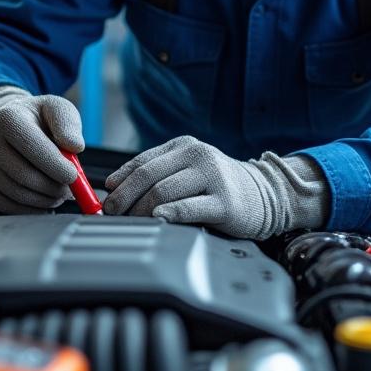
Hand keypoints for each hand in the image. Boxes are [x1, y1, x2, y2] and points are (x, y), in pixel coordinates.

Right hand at [0, 87, 84, 213]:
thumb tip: (75, 147)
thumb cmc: (38, 120)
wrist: (9, 128)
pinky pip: (10, 206)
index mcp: (7, 119)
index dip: (56, 166)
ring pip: (18, 194)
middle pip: (24, 176)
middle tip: (70, 188)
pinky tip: (45, 198)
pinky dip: (33, 208)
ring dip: (46, 199)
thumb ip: (68, 124)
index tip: (74, 175)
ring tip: (60, 192)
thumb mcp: (56, 109)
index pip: (33, 148)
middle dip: (53, 187)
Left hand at [102, 135, 284, 238]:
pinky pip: (189, 208)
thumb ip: (158, 174)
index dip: (119, 182)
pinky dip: (169, 214)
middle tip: (112, 215)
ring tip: (132, 223)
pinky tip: (158, 219)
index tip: (105, 200)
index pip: (141, 162)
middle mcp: (197, 156)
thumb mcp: (189, 170)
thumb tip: (115, 189)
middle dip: (124, 198)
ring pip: (163, 192)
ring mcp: (212, 177)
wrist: (266, 194)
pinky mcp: (224, 202)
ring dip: (141, 211)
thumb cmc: (219, 186)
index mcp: (184, 146)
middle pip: (147, 176)